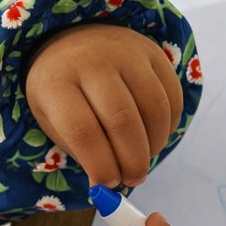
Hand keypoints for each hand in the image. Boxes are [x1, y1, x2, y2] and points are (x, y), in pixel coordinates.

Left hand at [24, 23, 183, 187]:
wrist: (73, 39)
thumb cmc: (61, 91)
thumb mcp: (53, 120)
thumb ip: (80, 152)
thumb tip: (106, 186)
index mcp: (57, 82)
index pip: (83, 131)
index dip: (100, 165)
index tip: (107, 185)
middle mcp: (92, 61)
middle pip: (122, 120)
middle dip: (132, 161)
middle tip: (132, 180)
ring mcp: (126, 52)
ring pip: (153, 110)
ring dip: (153, 146)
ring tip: (142, 161)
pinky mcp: (153, 52)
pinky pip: (172, 97)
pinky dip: (167, 128)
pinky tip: (154, 139)